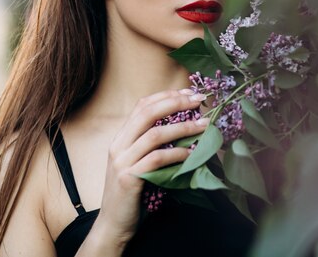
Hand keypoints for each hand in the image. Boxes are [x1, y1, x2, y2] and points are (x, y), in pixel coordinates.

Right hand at [93, 89, 207, 246]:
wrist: (114, 224)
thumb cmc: (133, 192)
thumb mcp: (140, 162)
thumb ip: (155, 145)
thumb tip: (187, 125)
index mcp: (121, 138)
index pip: (142, 105)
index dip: (167, 95)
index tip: (190, 93)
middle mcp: (119, 146)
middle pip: (147, 113)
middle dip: (175, 103)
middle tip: (199, 101)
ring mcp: (122, 162)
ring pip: (154, 135)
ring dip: (182, 128)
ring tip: (203, 126)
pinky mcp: (128, 179)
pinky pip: (156, 160)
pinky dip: (176, 153)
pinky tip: (191, 153)